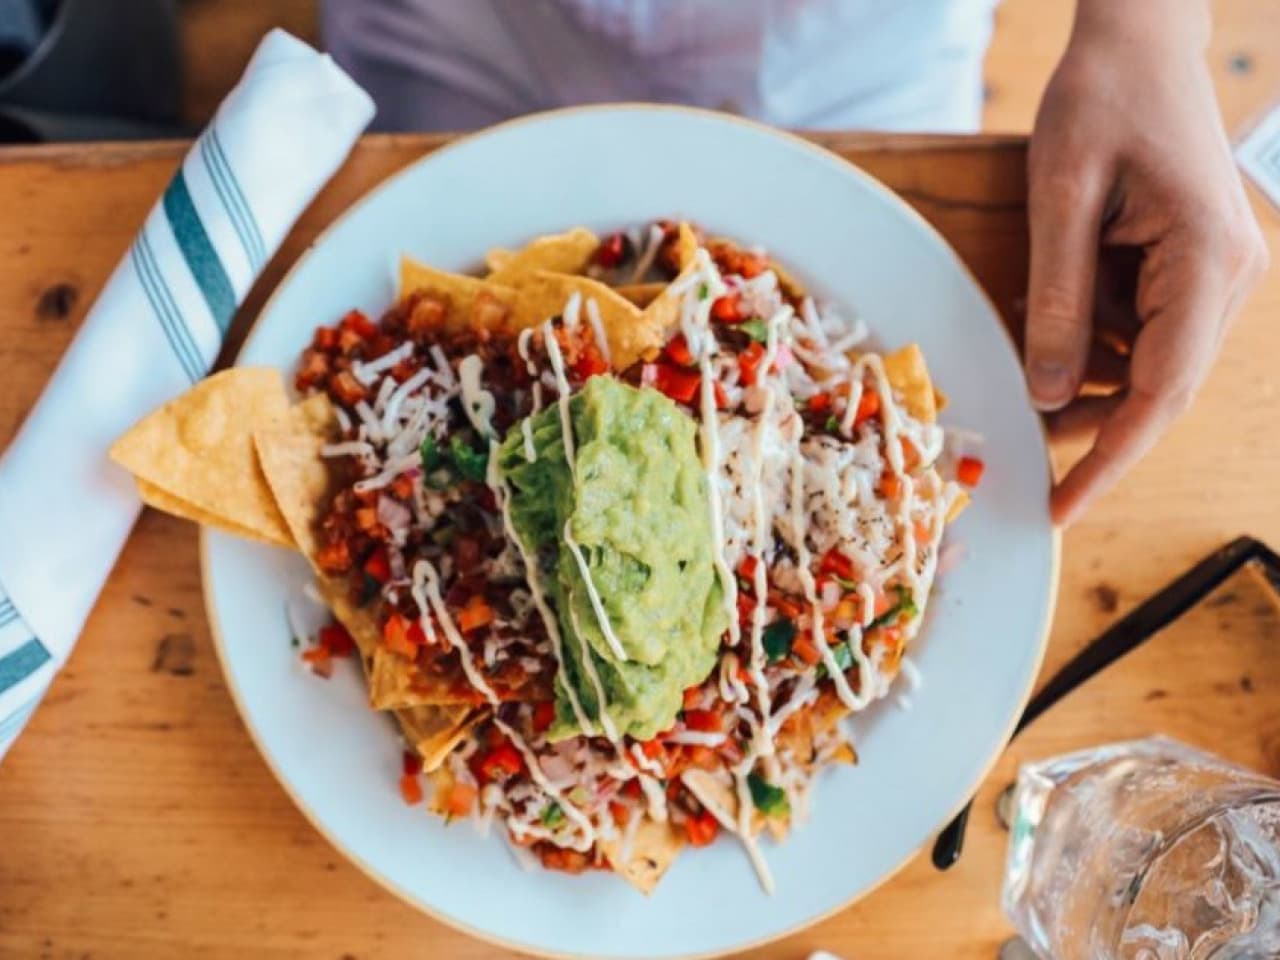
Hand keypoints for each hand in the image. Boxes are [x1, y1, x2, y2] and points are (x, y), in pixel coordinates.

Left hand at [1024, 0, 1267, 524]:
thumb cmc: (1100, 99)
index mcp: (1208, 261)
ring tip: (1021, 372)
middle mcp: (1229, 276)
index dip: (1110, 460)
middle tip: (1023, 448)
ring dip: (1085, 382)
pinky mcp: (1193, 264)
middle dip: (1091, 426)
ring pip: (1148, 364)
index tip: (1063, 507)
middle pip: (1160, 387)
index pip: (1162, 391)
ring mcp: (1217, 271)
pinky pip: (1142, 329)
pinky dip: (1092, 342)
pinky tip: (1045, 330)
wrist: (1139, 40)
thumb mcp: (1060, 198)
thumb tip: (1051, 394)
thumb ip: (1059, 301)